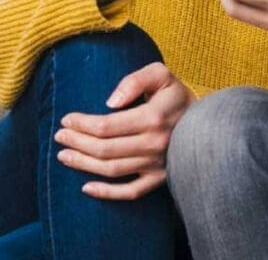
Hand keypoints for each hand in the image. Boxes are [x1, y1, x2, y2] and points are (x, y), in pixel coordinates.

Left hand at [55, 63, 195, 199]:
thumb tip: (109, 102)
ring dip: (83, 165)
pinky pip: (131, 192)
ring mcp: (158, 165)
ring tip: (64, 156)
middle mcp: (155, 144)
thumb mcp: (160, 74)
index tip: (66, 120)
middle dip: (77, 143)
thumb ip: (134, 80)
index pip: (106, 126)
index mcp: (153, 117)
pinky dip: (107, 193)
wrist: (208, 122)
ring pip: (112, 170)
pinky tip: (86, 188)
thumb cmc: (177, 95)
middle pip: (104, 149)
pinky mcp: (161, 179)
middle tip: (59, 137)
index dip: (81, 124)